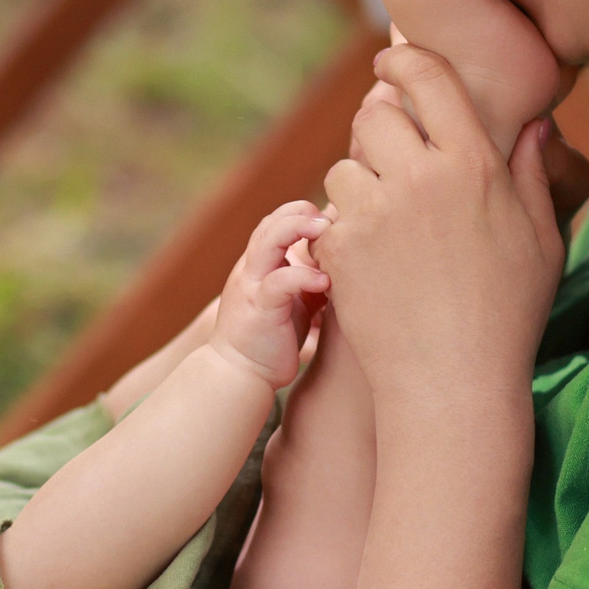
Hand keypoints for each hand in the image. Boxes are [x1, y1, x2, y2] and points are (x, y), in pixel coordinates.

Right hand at [209, 202, 330, 388]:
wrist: (239, 376)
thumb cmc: (272, 339)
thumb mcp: (294, 301)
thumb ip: (310, 278)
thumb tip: (349, 262)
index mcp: (258, 265)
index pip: (274, 222)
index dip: (299, 212)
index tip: (330, 218)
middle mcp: (251, 270)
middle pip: (269, 223)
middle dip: (299, 212)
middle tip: (330, 217)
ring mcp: (252, 287)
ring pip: (267, 241)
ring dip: (297, 228)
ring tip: (325, 229)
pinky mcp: (261, 310)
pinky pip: (279, 283)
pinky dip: (302, 277)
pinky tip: (325, 282)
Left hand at [314, 46, 565, 411]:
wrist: (454, 383)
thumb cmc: (509, 314)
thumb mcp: (542, 240)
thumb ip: (534, 175)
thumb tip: (534, 125)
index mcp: (474, 165)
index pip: (429, 79)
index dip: (402, 61)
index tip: (390, 64)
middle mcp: (422, 178)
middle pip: (373, 115)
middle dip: (376, 130)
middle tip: (389, 156)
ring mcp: (375, 213)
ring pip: (344, 166)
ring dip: (357, 184)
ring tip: (385, 223)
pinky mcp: (340, 247)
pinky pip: (327, 215)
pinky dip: (341, 230)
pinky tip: (369, 260)